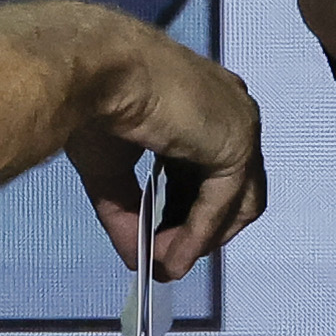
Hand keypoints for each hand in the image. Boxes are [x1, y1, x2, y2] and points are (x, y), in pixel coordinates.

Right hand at [70, 20, 266, 282]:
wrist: (96, 70)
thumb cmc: (96, 102)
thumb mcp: (110, 168)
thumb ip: (127, 213)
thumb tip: (137, 261)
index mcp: (204, 102)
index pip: (209, 166)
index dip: (187, 208)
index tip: (160, 239)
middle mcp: (230, 110)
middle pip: (230, 187)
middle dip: (198, 229)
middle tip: (165, 260)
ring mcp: (239, 125)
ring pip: (237, 202)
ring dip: (202, 240)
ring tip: (167, 265)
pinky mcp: (238, 144)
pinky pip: (222, 205)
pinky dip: (198, 235)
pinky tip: (172, 257)